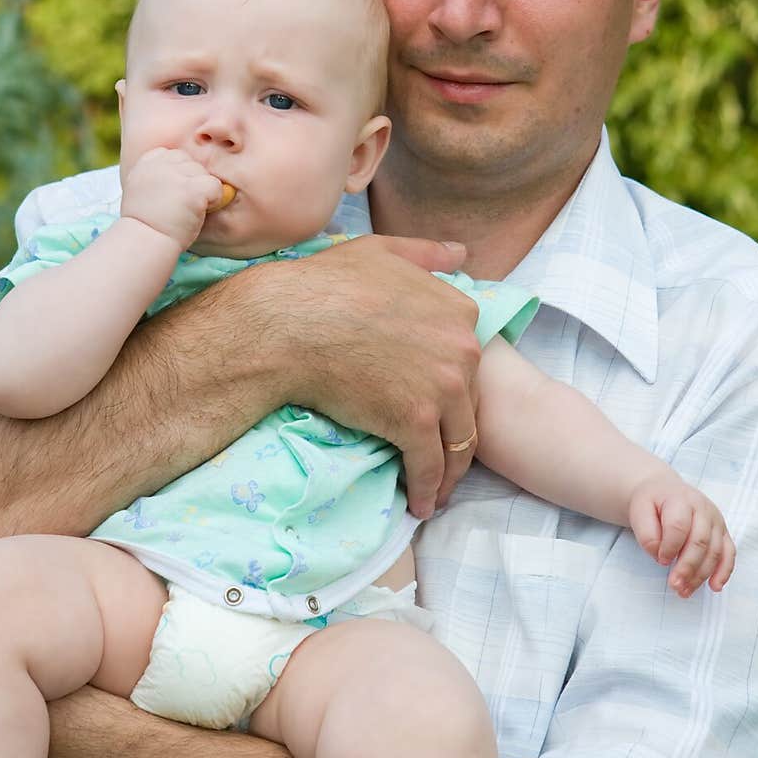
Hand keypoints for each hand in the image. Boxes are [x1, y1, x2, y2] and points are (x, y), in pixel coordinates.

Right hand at [121, 148, 224, 250]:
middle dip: (192, 183)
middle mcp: (161, 163)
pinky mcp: (192, 188)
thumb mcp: (142, 189)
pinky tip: (199, 213)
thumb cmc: (145, 223)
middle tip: (179, 206)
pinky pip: (216, 186)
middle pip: (192, 163)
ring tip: (185, 212)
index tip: (172, 195)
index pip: (175, 156)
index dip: (180, 175)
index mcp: (147, 162)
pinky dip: (214, 201)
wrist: (144, 242)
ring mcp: (177, 174)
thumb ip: (159, 176)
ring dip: (202, 193)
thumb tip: (183, 175)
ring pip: (204, 174)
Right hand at [271, 234, 480, 519]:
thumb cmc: (326, 284)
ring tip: (435, 490)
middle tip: (443, 458)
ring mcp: (442, 387)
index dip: (454, 387)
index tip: (441, 407)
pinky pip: (428, 466)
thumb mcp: (383, 252)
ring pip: (457, 442)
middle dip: (457, 433)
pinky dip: (425, 489)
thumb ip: (427, 254)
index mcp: (458, 311)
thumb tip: (462, 253)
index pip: (468, 362)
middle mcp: (462, 349)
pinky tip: (418, 505)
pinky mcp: (416, 422)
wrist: (289, 323)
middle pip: (469, 404)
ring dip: (448, 471)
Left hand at [629, 473, 735, 597]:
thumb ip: (647, 533)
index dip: (670, 546)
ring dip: (701, 575)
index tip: (660, 560)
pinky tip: (714, 586)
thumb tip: (660, 555)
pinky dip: (724, 572)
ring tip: (684, 591)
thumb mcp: (639, 511)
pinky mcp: (723, 532)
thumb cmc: (652, 503)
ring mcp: (716, 520)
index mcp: (680, 499)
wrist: (664, 491)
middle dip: (687, 567)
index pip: (679, 526)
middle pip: (700, 541)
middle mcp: (703, 508)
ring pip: (715, 551)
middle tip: (674, 585)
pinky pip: (729, 553)